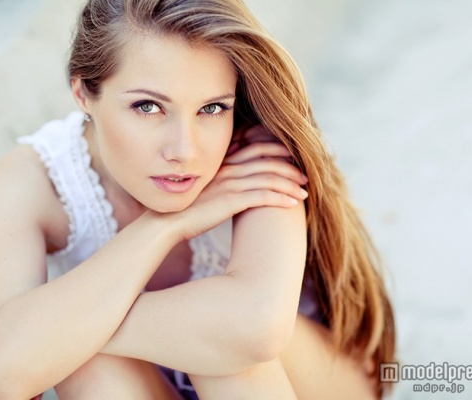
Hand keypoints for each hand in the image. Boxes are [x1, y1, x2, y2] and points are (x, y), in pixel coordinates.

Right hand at [170, 134, 307, 239]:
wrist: (166, 222)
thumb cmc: (184, 209)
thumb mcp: (203, 189)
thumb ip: (221, 182)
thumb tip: (235, 187)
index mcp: (222, 163)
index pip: (255, 147)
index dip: (277, 150)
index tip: (292, 157)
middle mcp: (227, 169)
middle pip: (267, 160)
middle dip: (290, 167)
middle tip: (305, 177)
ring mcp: (229, 184)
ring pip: (269, 178)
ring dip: (291, 184)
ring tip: (304, 193)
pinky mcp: (230, 201)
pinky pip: (263, 196)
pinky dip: (281, 198)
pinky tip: (293, 204)